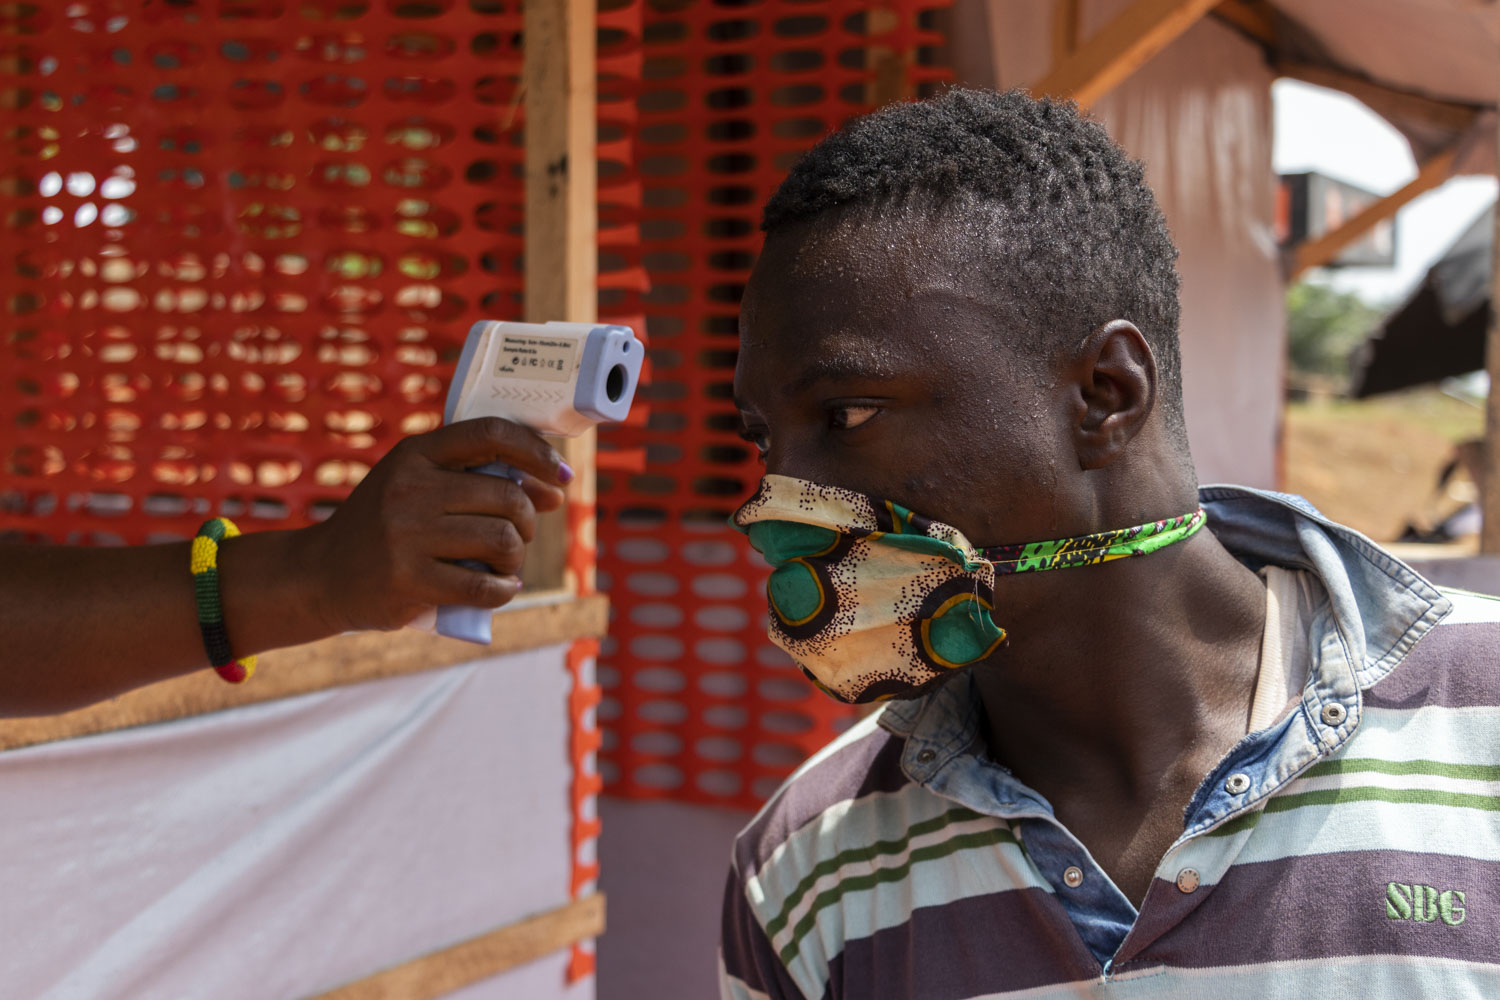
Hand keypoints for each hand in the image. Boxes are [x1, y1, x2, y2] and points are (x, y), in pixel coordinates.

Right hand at [298, 418, 570, 633]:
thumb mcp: (415, 484)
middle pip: (508, 496)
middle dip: (527, 520)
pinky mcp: (408, 580)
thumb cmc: (384, 527)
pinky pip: (484, 586)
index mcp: (416, 454)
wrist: (321, 574)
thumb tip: (551, 489)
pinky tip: (500, 587)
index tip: (560, 474)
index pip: (490, 434)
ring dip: (515, 558)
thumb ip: (474, 479)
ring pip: (502, 540)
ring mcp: (407, 535)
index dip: (536, 451)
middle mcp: (410, 488)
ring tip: (503, 564)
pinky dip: (504, 590)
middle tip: (517, 535)